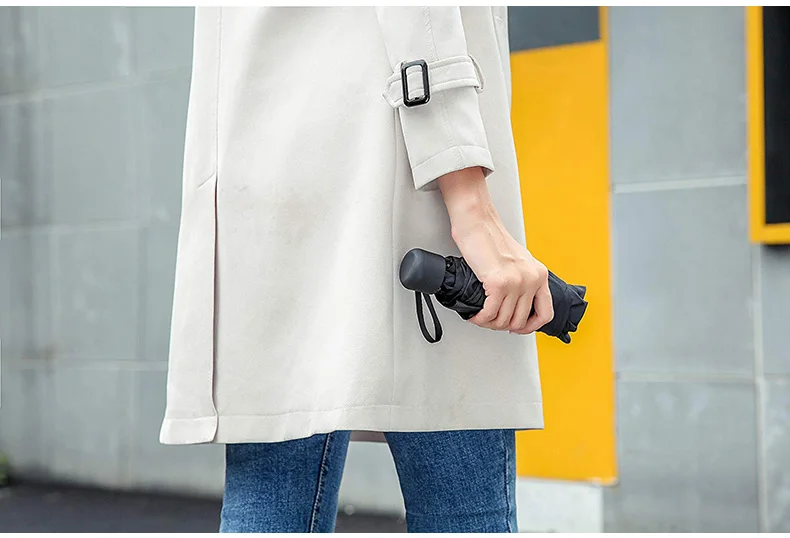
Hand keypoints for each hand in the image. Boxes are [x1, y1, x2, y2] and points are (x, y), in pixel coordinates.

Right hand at [437, 167, 553, 333]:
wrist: (477, 222)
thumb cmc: (490, 238)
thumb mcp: (517, 262)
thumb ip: (521, 281)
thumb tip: (513, 305)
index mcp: (539, 275)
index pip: (545, 313)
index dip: (530, 327)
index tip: (517, 328)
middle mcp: (531, 279)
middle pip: (520, 321)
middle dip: (502, 326)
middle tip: (490, 322)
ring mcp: (516, 282)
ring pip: (503, 320)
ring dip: (488, 323)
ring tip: (480, 318)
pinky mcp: (498, 283)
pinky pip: (489, 313)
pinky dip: (480, 319)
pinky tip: (475, 315)